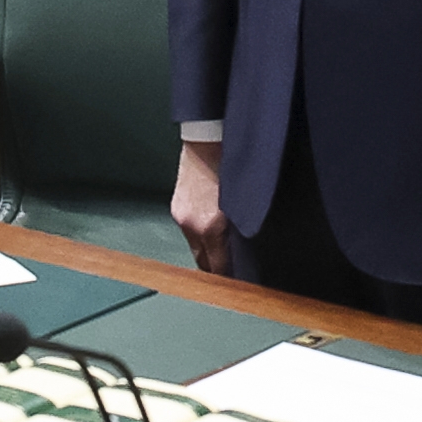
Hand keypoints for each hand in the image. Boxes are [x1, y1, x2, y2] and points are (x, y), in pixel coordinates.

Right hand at [172, 142, 235, 274]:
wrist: (207, 138)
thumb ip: (241, 227)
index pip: (218, 266)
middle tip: (232, 273)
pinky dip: (200, 235)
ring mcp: (182, 216)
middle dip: (216, 270)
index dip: (228, 277)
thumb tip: (244, 249)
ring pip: (195, 247)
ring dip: (208, 251)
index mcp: (211, 226)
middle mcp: (193, 225)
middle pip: (203, 263)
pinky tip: (210, 229)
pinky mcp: (177, 207)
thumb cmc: (231, 164)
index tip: (238, 283)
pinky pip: (189, 231)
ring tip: (223, 250)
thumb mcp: (243, 201)